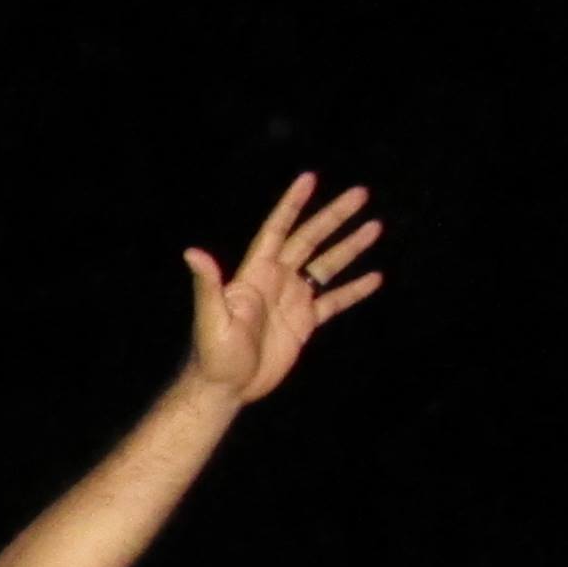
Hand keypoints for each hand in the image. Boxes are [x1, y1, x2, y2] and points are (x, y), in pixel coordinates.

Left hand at [182, 172, 382, 404]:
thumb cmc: (213, 354)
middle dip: (333, 217)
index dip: (291, 205)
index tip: (310, 178)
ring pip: (325, 266)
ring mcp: (291, 300)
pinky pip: (333, 301)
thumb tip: (192, 253)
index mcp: (255, 274)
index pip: (276, 230)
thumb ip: (208, 284)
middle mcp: (275, 281)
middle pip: (309, 240)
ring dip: (349, 247)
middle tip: (361, 194)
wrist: (227, 387)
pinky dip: (353, 290)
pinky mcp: (303, 323)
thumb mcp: (211, 318)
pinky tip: (374, 277)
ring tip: (374, 227)